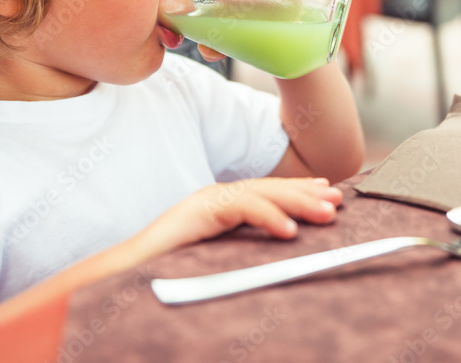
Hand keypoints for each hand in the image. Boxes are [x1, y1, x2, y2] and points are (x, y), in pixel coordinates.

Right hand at [142, 177, 341, 251]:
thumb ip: (239, 252)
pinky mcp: (197, 211)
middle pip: (268, 189)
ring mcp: (205, 201)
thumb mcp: (213, 258)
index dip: (296, 191)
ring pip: (260, 193)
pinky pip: (240, 208)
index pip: (264, 192)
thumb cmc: (163, 270)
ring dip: (297, 203)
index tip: (326, 192)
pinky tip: (289, 229)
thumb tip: (274, 256)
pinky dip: (267, 216)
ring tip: (325, 214)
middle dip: (306, 194)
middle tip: (337, 202)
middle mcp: (214, 197)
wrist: (123, 272)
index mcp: (219, 206)